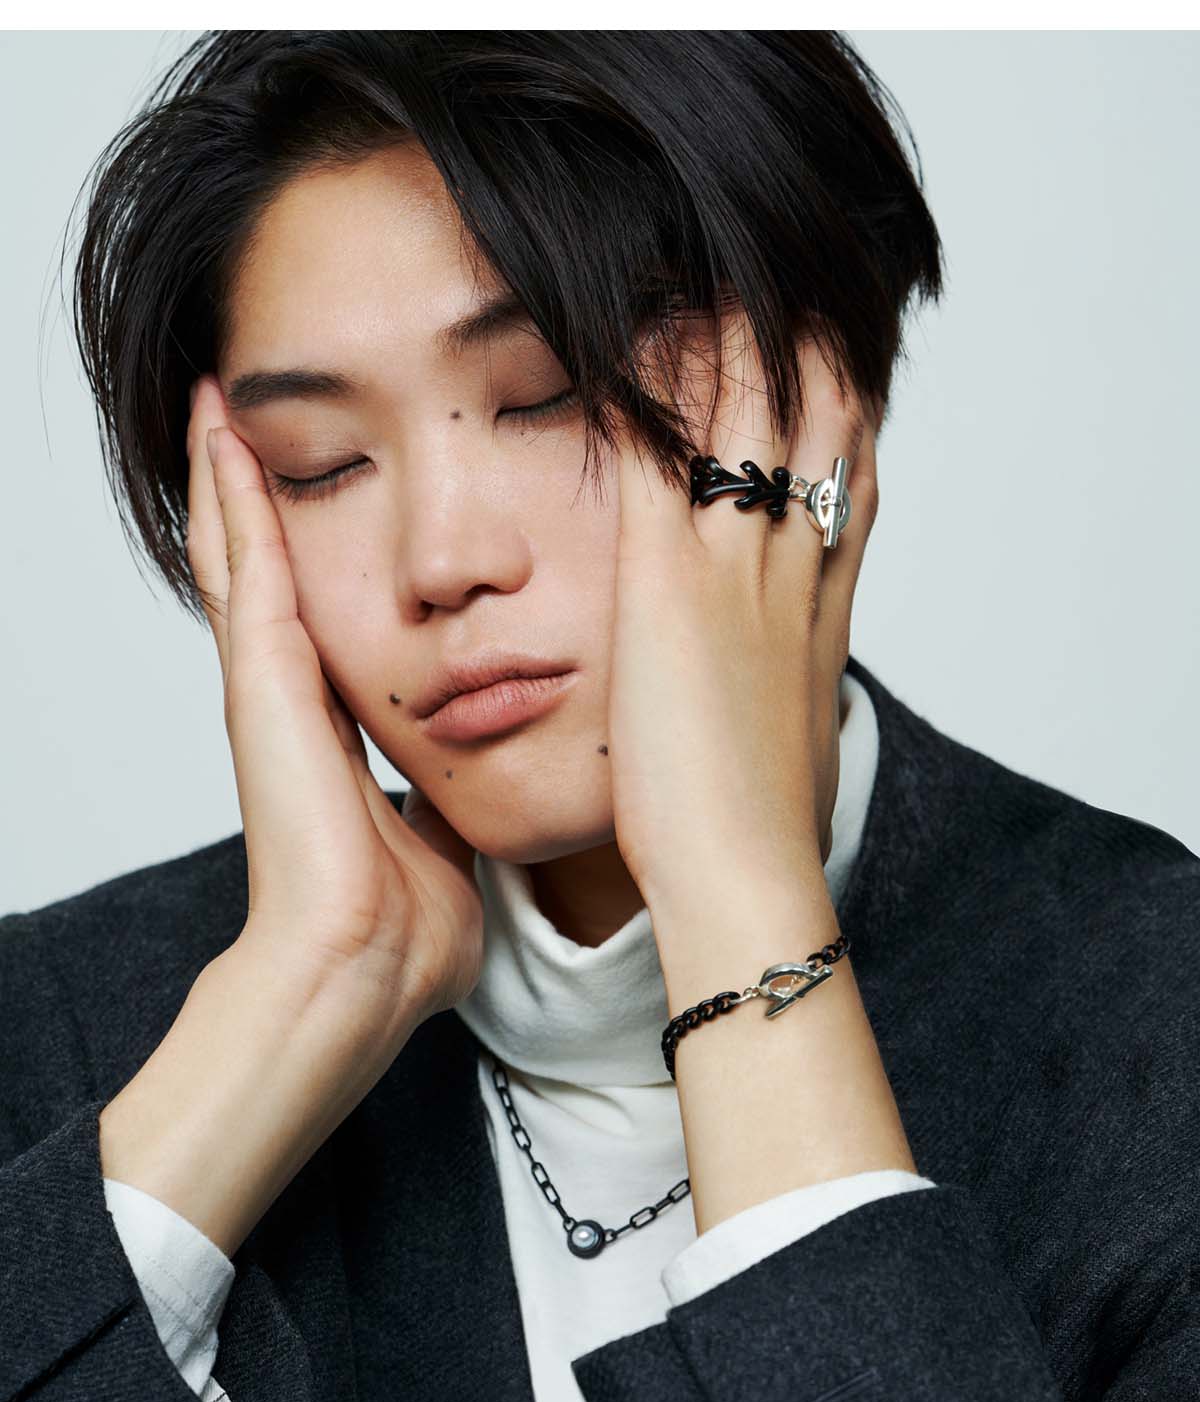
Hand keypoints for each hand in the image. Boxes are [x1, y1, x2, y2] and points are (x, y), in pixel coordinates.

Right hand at [186, 375, 483, 1054]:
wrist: (364, 974)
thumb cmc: (405, 931)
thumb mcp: (446, 840)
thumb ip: (452, 799)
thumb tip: (494, 786)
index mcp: (336, 732)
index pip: (320, 616)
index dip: (314, 554)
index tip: (327, 492)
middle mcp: (294, 700)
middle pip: (268, 570)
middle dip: (259, 494)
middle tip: (242, 412)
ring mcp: (269, 690)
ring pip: (242, 554)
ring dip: (232, 476)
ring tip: (219, 398)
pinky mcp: (262, 687)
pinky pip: (246, 568)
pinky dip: (231, 497)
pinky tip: (224, 432)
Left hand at [607, 311, 878, 922]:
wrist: (746, 872)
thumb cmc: (761, 824)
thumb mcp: (794, 737)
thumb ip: (787, 689)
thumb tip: (784, 691)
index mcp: (820, 604)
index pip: (847, 473)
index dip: (837, 404)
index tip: (819, 355)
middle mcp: (791, 566)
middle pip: (814, 416)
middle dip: (794, 340)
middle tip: (765, 278)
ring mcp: (734, 566)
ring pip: (747, 410)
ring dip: (725, 331)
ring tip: (697, 264)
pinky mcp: (667, 581)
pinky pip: (660, 451)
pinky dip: (644, 387)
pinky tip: (618, 329)